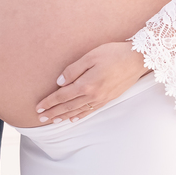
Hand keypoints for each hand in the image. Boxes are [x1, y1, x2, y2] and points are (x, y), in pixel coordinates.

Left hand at [33, 42, 149, 123]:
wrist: (137, 59)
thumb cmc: (113, 53)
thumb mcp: (90, 56)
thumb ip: (73, 70)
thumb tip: (59, 83)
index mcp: (87, 85)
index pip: (62, 96)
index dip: (49, 102)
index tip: (38, 107)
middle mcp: (93, 95)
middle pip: (68, 107)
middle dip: (53, 113)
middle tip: (41, 118)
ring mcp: (102, 99)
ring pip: (78, 111)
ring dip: (64, 116)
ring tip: (53, 120)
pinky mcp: (108, 99)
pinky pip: (90, 111)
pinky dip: (80, 116)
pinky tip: (73, 119)